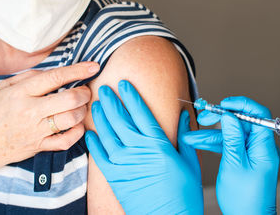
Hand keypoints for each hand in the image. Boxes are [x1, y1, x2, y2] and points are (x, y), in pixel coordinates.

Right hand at [0, 62, 99, 169]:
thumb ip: (30, 76)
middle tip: (86, 91)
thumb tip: (57, 72)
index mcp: (21, 92)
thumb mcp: (5, 87)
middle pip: (69, 99)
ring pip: (71, 118)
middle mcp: (30, 111)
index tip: (94, 66)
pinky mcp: (40, 146)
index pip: (55, 77)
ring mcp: (36, 131)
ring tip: (81, 106)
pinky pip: (66, 141)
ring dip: (83, 110)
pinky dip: (78, 132)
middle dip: (85, 92)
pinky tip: (77, 124)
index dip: (78, 70)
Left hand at [85, 80, 202, 214]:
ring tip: (95, 104)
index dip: (131, 96)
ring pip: (108, 133)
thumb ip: (184, 137)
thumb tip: (182, 115)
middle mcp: (138, 150)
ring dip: (101, 117)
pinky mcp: (115, 177)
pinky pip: (100, 156)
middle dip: (111, 101)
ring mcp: (124, 164)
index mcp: (158, 145)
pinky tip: (90, 132)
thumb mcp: (190, 163)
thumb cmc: (183, 195)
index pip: (141, 113)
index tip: (124, 84)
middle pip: (121, 119)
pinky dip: (94, 142)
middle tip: (104, 89)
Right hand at [182, 96, 279, 214]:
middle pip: (241, 122)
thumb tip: (229, 115)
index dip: (242, 105)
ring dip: (211, 133)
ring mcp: (250, 152)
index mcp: (263, 146)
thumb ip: (232, 137)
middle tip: (204, 116)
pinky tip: (198, 142)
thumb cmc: (246, 198)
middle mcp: (259, 146)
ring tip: (192, 134)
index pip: (259, 114)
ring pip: (230, 134)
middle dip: (220, 117)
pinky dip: (213, 143)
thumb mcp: (234, 163)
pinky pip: (228, 144)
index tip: (224, 104)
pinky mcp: (242, 158)